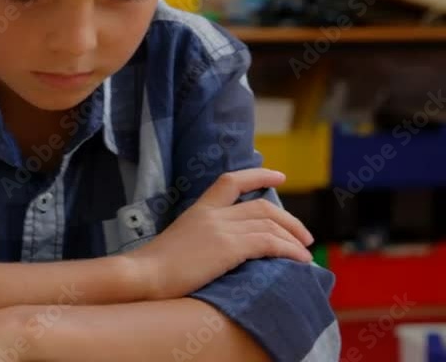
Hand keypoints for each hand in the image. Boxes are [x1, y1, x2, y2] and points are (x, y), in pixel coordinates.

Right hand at [124, 168, 313, 300]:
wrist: (143, 276)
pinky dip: (290, 250)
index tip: (279, 175)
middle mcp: (212, 214)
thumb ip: (199, 239)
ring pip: (270, 224)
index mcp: (198, 210)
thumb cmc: (154, 269)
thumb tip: (217, 252)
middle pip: (262, 206)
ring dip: (294, 238)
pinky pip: (269, 243)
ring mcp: (220, 229)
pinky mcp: (228, 248)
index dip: (258, 174)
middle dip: (289, 220)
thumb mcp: (179, 243)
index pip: (230, 181)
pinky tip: (300, 260)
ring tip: (306, 253)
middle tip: (304, 236)